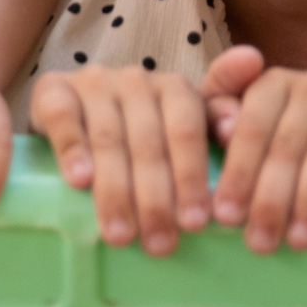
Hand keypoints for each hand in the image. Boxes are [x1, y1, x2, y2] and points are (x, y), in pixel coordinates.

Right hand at [27, 67, 211, 255]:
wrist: (68, 116)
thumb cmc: (135, 134)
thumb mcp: (179, 131)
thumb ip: (218, 113)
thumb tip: (255, 62)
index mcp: (173, 89)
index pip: (187, 130)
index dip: (191, 176)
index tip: (196, 223)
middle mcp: (135, 79)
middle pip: (148, 142)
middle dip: (156, 198)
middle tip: (160, 244)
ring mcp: (93, 83)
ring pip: (108, 138)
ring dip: (115, 189)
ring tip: (120, 235)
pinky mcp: (51, 88)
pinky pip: (63, 117)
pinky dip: (72, 150)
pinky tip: (79, 182)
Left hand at [200, 45, 306, 252]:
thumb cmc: (303, 131)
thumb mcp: (260, 125)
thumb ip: (225, 120)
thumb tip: (220, 131)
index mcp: (272, 86)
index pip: (251, 129)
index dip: (238, 173)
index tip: (227, 217)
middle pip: (286, 144)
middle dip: (270, 198)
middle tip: (260, 242)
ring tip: (301, 238)